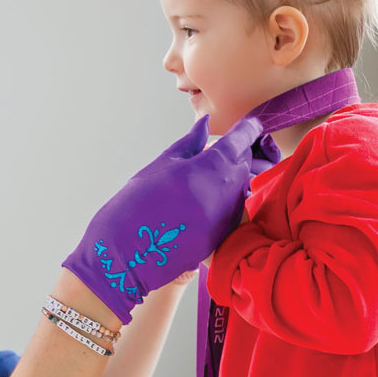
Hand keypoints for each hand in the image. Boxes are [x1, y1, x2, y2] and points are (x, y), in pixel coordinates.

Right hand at [63, 115, 262, 322]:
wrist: (129, 252)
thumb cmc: (138, 204)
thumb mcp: (162, 166)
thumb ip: (189, 144)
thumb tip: (205, 124)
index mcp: (210, 165)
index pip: (241, 140)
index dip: (247, 129)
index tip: (249, 125)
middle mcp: (227, 189)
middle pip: (245, 163)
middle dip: (238, 154)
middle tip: (221, 152)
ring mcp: (228, 214)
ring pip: (242, 187)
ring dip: (232, 178)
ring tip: (207, 178)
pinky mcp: (225, 235)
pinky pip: (235, 209)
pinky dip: (227, 200)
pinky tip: (204, 201)